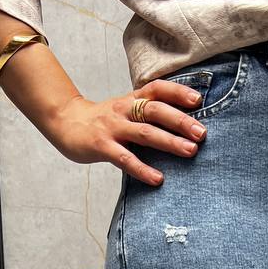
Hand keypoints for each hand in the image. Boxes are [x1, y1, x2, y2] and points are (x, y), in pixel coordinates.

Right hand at [46, 81, 208, 184]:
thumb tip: (183, 125)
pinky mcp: (101, 146)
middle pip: (155, 110)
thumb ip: (149, 114)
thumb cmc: (104, 121)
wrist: (65, 123)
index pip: (157, 89)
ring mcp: (112, 128)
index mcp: (132, 99)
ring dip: (169, 142)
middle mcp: (124, 110)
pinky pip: (125, 159)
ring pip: (144, 133)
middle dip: (180, 121)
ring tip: (190, 151)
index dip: (177, 92)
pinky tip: (158, 179)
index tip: (198, 100)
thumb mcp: (126, 110)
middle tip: (202, 133)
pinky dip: (143, 169)